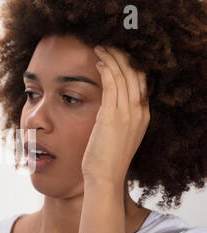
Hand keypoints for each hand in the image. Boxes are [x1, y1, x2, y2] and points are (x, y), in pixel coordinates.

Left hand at [81, 46, 149, 184]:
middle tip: (109, 47)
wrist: (104, 177)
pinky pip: (113, 85)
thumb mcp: (119, 136)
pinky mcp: (113, 116)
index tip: (118, 56)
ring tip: (101, 49)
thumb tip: (108, 107)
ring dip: (113, 59)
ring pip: (124, 76)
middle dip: (122, 57)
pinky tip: (99, 63)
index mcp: (143, 116)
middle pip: (135, 74)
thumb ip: (118, 119)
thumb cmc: (106, 159)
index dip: (131, 66)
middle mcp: (139, 112)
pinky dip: (107, 70)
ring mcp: (128, 113)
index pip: (141, 82)